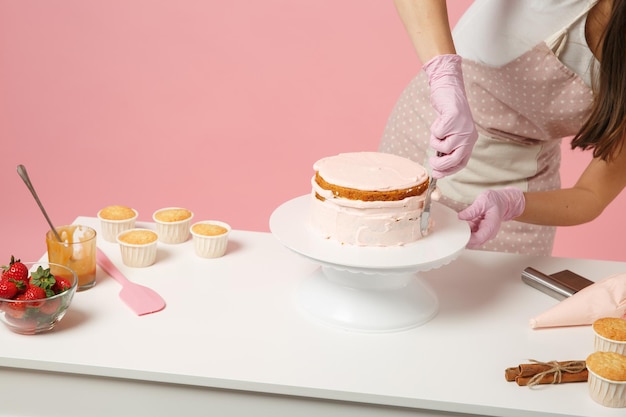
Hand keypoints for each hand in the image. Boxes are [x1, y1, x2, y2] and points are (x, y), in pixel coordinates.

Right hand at [423, 54, 477, 178]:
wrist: (448, 90)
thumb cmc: (447, 114)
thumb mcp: (450, 134)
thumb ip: (447, 148)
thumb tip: (437, 169)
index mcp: (470, 141)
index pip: (461, 163)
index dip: (448, 171)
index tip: (437, 174)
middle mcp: (469, 137)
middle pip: (454, 160)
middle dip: (440, 164)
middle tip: (431, 162)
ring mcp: (462, 128)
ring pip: (442, 147)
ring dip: (434, 140)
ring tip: (437, 130)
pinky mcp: (454, 119)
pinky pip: (437, 133)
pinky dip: (434, 129)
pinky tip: (439, 120)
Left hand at [458, 187, 524, 248]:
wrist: (501, 203)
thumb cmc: (494, 201)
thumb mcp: (482, 201)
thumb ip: (472, 210)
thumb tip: (460, 217)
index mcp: (491, 225)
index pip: (479, 238)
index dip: (468, 239)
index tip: (459, 233)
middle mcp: (489, 233)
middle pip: (475, 243)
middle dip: (464, 238)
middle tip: (456, 228)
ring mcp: (485, 235)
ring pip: (472, 242)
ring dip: (465, 235)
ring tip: (460, 224)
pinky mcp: (481, 233)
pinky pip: (472, 237)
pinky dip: (466, 232)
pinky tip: (463, 224)